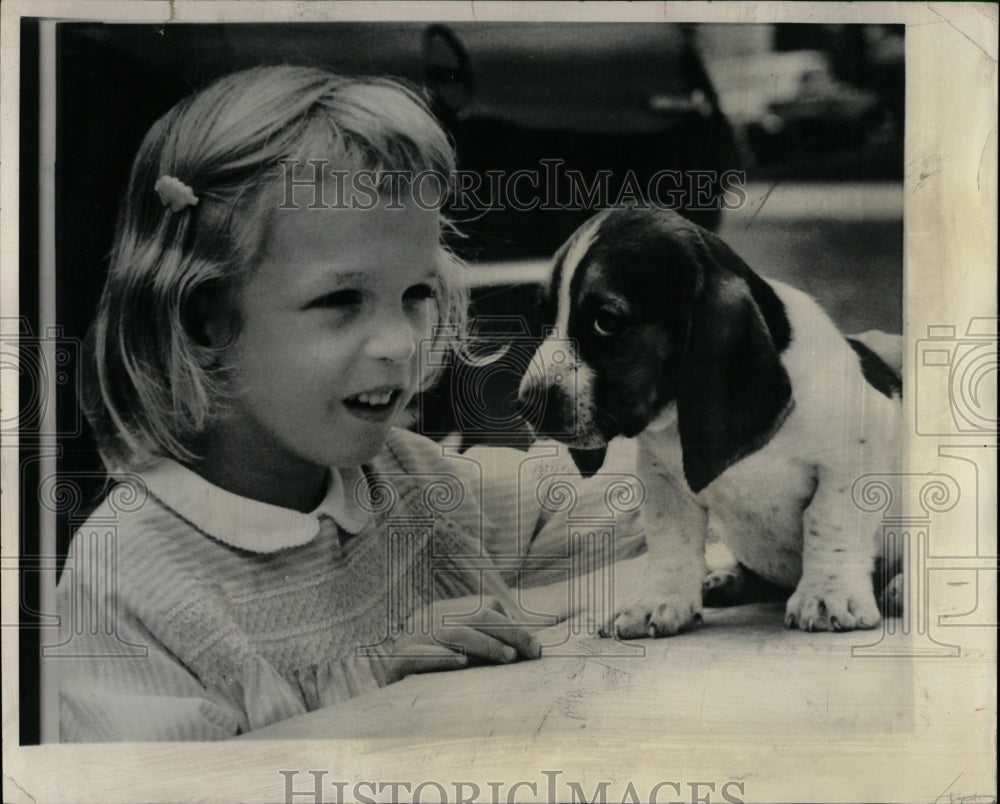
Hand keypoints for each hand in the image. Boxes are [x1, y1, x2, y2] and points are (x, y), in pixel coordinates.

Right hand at [383, 595, 541, 682]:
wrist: (393, 697)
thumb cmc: (439, 671)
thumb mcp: (466, 649)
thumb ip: (491, 640)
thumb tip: (531, 644)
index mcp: (446, 610)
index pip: (485, 609)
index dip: (514, 628)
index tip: (535, 650)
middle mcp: (428, 618)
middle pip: (471, 619)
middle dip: (502, 636)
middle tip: (521, 656)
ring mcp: (410, 638)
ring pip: (451, 634)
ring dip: (482, 645)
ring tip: (506, 658)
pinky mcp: (396, 662)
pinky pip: (417, 655)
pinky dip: (440, 658)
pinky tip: (461, 664)